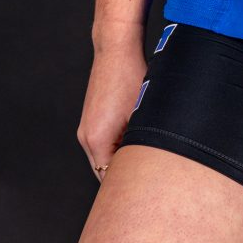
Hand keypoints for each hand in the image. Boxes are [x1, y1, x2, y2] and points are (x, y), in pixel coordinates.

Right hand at [77, 34, 148, 179]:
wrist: (116, 50)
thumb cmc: (132, 78)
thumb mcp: (144, 116)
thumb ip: (144, 146)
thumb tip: (155, 167)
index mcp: (97, 140)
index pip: (109, 179)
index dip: (128, 188)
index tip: (148, 192)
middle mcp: (86, 138)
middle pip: (104, 172)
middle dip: (124, 178)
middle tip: (150, 185)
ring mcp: (86, 129)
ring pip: (103, 159)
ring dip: (121, 162)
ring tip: (145, 164)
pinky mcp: (91, 122)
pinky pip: (102, 146)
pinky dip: (117, 150)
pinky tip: (135, 145)